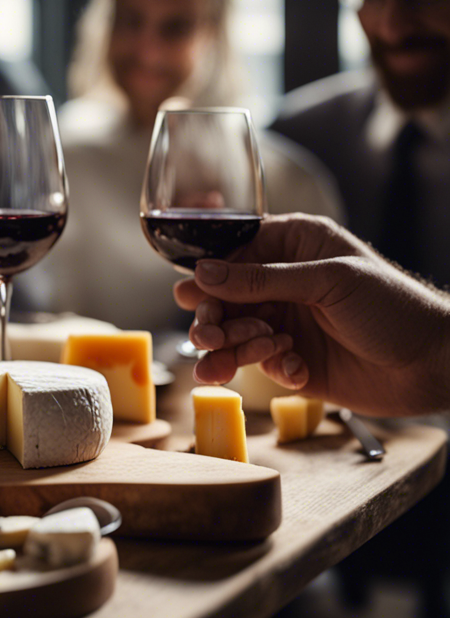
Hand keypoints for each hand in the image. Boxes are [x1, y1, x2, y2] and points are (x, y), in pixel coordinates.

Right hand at [173, 213, 449, 415]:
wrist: (434, 364)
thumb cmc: (394, 308)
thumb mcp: (328, 282)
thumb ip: (261, 279)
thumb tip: (203, 272)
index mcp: (294, 248)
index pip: (232, 252)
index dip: (207, 274)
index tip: (192, 295)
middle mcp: (283, 283)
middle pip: (223, 298)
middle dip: (212, 320)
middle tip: (209, 337)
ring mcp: (285, 322)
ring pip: (232, 334)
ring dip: (230, 349)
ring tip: (231, 365)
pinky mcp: (291, 360)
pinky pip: (258, 364)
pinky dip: (270, 369)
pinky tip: (296, 370)